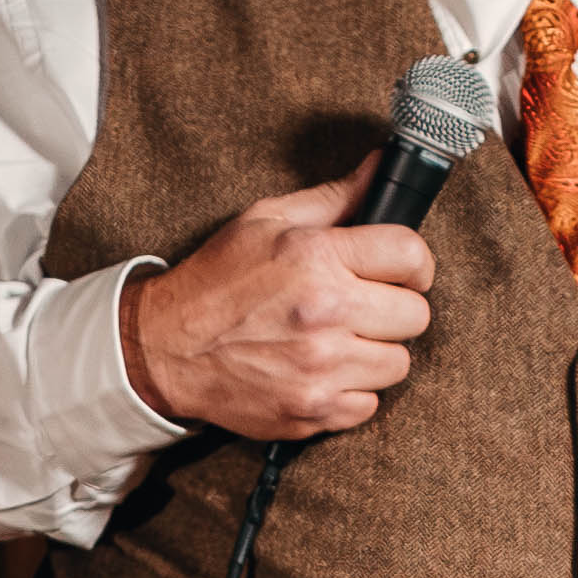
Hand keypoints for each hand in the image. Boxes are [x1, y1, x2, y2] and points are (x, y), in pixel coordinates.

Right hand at [122, 171, 435, 440]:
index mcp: (316, 258)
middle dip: (392, 309)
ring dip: (374, 353)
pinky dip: (350, 392)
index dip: (412, 264)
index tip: (399, 273)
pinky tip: (321, 372)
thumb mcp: (266, 220)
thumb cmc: (216, 281)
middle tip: (359, 307)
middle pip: (415, 315)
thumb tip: (383, 167)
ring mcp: (320, 368)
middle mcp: (324, 313)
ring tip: (337, 341)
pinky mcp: (313, 410)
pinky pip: (369, 404)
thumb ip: (334, 197)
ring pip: (397, 363)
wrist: (163, 349)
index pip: (412, 255)